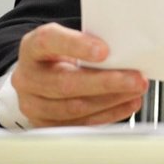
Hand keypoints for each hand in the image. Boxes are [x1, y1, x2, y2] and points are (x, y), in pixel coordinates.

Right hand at [11, 23, 147, 127]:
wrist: (40, 74)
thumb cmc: (59, 53)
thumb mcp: (69, 38)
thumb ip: (89, 40)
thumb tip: (124, 47)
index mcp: (32, 47)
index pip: (48, 41)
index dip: (76, 45)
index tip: (104, 50)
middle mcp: (27, 77)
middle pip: (65, 83)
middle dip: (105, 82)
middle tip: (135, 79)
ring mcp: (34, 105)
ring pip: (73, 108)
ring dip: (110, 101)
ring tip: (135, 91)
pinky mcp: (46, 125)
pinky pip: (79, 124)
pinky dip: (108, 114)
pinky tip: (126, 104)